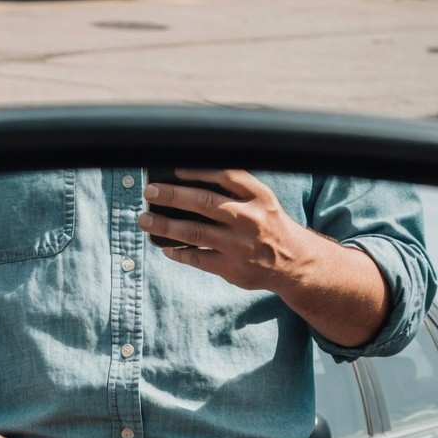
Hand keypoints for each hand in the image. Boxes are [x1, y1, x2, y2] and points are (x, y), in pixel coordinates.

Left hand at [138, 168, 390, 346]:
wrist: (292, 263)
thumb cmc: (268, 224)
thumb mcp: (262, 200)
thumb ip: (234, 189)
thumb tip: (187, 181)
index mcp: (259, 196)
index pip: (225, 175)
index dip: (197, 171)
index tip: (173, 168)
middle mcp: (250, 219)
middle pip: (204, 203)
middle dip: (172, 196)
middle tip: (150, 192)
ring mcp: (240, 246)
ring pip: (195, 233)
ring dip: (165, 225)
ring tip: (145, 220)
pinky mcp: (232, 269)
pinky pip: (197, 258)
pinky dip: (178, 252)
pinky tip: (164, 246)